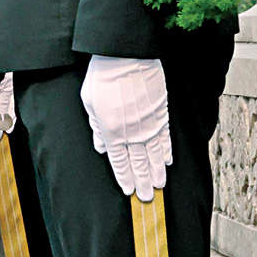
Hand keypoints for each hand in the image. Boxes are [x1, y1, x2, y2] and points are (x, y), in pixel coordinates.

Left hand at [80, 55, 170, 201]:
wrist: (126, 57)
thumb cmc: (103, 77)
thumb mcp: (89, 102)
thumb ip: (96, 127)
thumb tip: (100, 147)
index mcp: (110, 131)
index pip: (118, 161)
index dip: (123, 177)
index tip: (128, 190)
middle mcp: (131, 132)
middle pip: (138, 163)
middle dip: (141, 182)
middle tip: (147, 198)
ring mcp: (148, 124)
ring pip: (154, 155)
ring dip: (156, 173)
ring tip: (158, 186)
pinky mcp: (161, 114)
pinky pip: (165, 139)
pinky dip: (166, 152)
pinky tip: (167, 162)